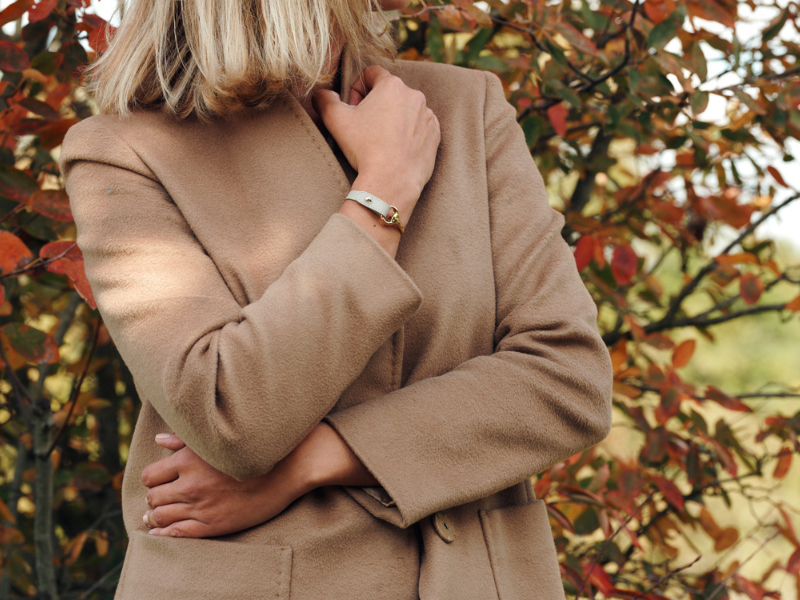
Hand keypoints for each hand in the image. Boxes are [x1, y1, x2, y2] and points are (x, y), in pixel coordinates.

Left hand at [141, 423, 378, 537]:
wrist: (289, 467)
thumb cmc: (255, 447)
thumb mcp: (218, 440)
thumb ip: (184, 440)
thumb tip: (159, 440)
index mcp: (188, 460)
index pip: (150, 476)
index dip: (154, 479)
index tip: (161, 479)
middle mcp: (190, 484)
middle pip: (153, 497)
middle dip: (156, 497)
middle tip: (163, 497)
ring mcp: (201, 507)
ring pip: (161, 517)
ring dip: (157, 516)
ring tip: (161, 513)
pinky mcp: (213, 525)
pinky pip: (177, 534)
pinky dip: (163, 534)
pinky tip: (160, 532)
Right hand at [312, 65, 440, 223]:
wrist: (392, 180)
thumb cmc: (364, 148)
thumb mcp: (335, 120)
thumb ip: (324, 99)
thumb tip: (321, 94)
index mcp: (392, 85)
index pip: (371, 73)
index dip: (357, 89)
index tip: (354, 110)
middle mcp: (414, 95)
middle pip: (390, 92)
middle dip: (376, 105)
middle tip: (365, 128)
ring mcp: (428, 115)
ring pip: (406, 110)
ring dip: (393, 119)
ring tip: (381, 141)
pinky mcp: (435, 134)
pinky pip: (420, 127)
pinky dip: (409, 134)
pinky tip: (397, 149)